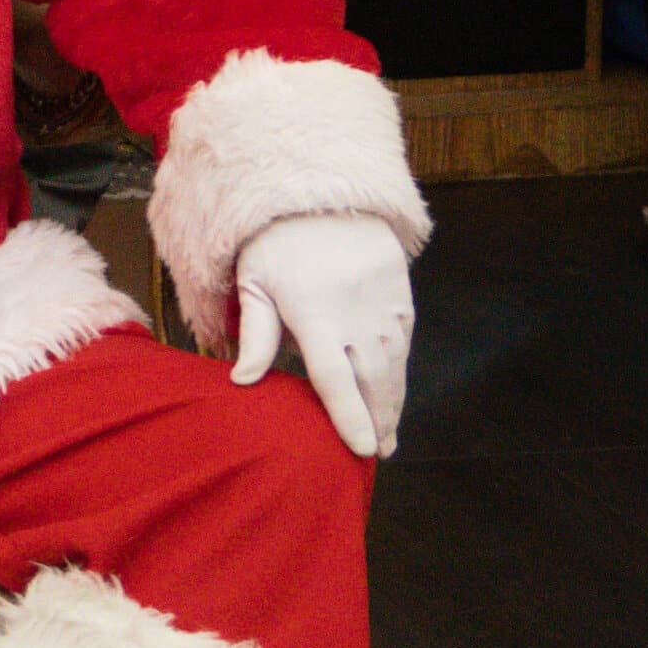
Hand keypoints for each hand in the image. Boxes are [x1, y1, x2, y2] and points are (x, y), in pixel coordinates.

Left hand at [231, 210, 417, 458]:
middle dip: (378, 420)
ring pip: (394, 364)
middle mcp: (356, 310)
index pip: (335, 376)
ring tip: (388, 434)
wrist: (323, 193)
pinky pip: (404, 342)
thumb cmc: (275, 242)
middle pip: (372, 379)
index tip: (362, 448)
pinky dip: (400, 372)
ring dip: (393, 401)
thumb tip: (243, 380)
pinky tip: (393, 393)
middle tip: (377, 455)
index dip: (350, 415)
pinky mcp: (400, 292)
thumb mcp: (254, 281)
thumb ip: (255, 333)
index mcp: (314, 311)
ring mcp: (383, 301)